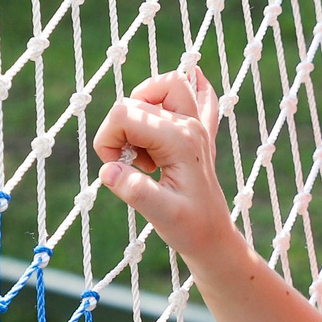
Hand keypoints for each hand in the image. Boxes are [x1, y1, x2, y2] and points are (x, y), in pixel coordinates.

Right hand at [94, 67, 242, 264]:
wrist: (214, 237)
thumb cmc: (190, 227)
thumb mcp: (161, 215)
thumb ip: (135, 190)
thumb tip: (108, 169)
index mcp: (180, 140)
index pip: (124, 114)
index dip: (107, 140)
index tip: (116, 168)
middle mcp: (190, 124)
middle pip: (135, 100)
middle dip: (119, 130)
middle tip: (133, 163)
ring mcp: (197, 123)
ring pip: (164, 85)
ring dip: (141, 110)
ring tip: (145, 146)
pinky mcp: (198, 130)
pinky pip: (198, 93)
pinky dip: (184, 90)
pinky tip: (176, 101)